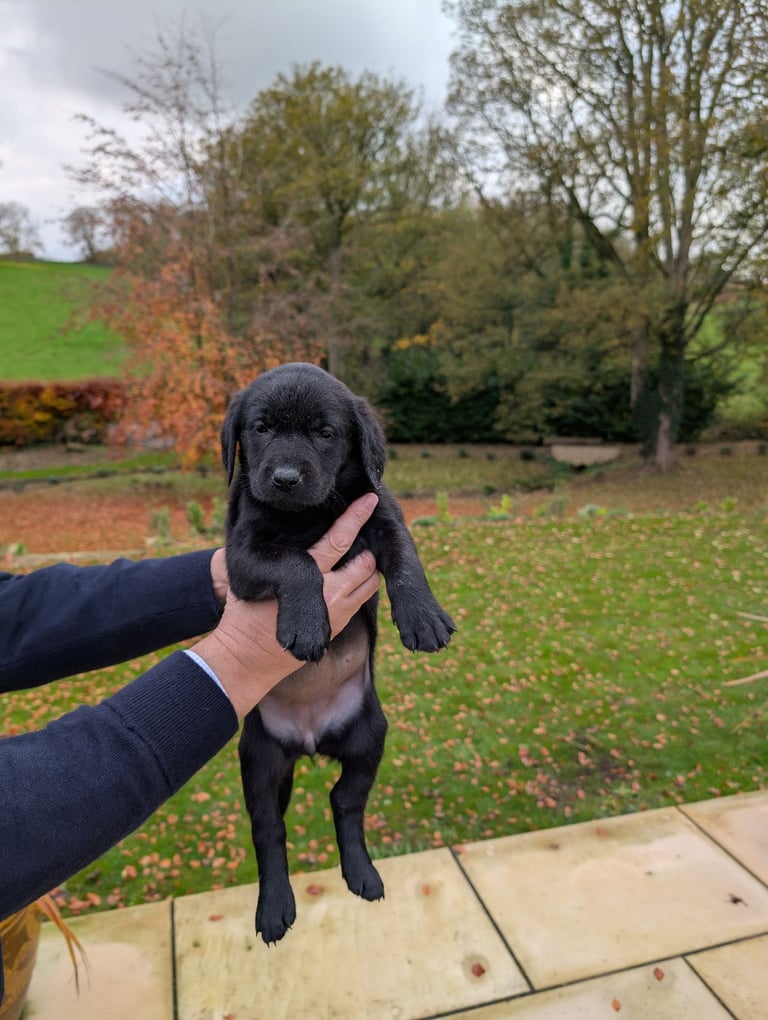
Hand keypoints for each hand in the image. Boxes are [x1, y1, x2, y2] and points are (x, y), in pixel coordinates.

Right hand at [193, 494, 379, 718]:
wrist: (247, 658)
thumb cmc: (246, 612)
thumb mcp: (258, 575)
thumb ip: (277, 552)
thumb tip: (284, 526)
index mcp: (306, 575)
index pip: (338, 540)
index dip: (356, 518)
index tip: (370, 500)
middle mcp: (328, 594)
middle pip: (365, 563)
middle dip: (367, 549)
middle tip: (363, 539)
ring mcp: (337, 613)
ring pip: (369, 583)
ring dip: (368, 569)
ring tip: (360, 558)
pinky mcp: (338, 627)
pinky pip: (361, 601)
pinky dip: (363, 587)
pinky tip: (354, 580)